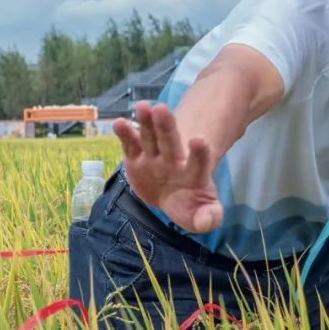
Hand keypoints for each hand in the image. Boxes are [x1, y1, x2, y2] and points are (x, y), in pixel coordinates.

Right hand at [113, 101, 222, 232]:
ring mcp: (155, 158)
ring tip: (142, 106)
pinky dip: (126, 134)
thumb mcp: (202, 216)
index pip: (199, 163)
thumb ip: (209, 218)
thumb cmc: (191, 205)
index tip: (199, 139)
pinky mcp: (136, 159)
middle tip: (162, 108)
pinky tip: (119, 123)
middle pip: (171, 142)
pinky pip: (131, 145)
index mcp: (194, 174)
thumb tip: (205, 223)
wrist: (173, 198)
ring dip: (146, 122)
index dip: (200, 152)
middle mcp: (174, 161)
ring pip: (151, 137)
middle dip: (167, 126)